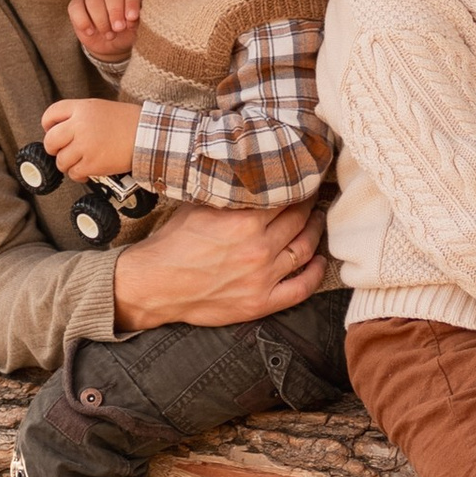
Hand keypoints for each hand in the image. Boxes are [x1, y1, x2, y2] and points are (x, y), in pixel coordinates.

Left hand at [39, 94, 145, 183]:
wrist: (147, 136)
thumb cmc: (128, 122)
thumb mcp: (100, 108)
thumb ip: (80, 115)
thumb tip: (62, 129)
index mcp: (81, 108)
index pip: (51, 114)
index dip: (48, 125)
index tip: (52, 132)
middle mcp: (79, 126)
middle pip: (50, 140)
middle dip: (54, 148)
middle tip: (63, 151)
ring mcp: (84, 146)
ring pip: (61, 160)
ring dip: (68, 164)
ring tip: (80, 161)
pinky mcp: (92, 164)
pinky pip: (74, 173)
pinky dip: (79, 174)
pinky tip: (88, 170)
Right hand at [67, 0, 142, 61]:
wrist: (109, 44)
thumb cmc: (126, 32)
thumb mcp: (135, 28)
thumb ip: (136, 21)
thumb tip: (132, 19)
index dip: (131, 3)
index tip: (132, 18)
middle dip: (115, 11)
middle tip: (118, 28)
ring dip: (101, 19)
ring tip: (109, 35)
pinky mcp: (76, 3)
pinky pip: (76, 7)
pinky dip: (83, 21)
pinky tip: (91, 32)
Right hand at [112, 199, 327, 331]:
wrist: (155, 285)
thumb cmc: (172, 244)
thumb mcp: (198, 206)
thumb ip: (229, 193)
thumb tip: (249, 174)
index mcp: (244, 221)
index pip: (286, 196)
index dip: (298, 185)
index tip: (303, 178)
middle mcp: (258, 249)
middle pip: (299, 220)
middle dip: (309, 205)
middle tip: (313, 196)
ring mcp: (262, 278)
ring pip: (305, 249)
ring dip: (315, 232)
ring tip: (317, 221)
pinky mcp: (261, 302)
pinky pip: (301, 288)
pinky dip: (316, 274)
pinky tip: (320, 262)